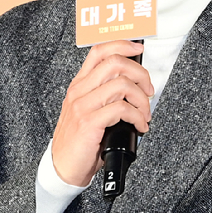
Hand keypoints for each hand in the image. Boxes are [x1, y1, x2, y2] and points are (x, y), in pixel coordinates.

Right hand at [51, 40, 153, 187]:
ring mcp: (82, 106)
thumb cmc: (79, 142)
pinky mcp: (88, 122)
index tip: (138, 49)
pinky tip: (140, 126)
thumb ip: (105, 95)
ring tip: (144, 113)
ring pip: (121, 84)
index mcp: (79, 85)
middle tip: (148, 90)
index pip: (99, 51)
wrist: (63, 168)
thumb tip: (135, 86)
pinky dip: (138, 117)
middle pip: (115, 62)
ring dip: (142, 99)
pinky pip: (122, 109)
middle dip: (140, 74)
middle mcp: (79, 91)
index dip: (122, 44)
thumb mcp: (89, 111)